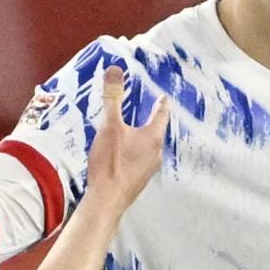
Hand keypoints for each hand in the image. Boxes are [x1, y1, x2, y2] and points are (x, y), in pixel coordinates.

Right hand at [83, 64, 171, 215]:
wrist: (106, 201)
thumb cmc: (110, 163)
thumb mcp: (109, 126)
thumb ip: (112, 98)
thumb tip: (115, 69)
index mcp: (153, 138)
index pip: (161, 114)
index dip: (161, 103)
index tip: (163, 96)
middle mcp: (156, 154)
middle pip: (156, 131)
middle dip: (151, 119)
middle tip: (147, 109)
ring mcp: (148, 169)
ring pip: (148, 147)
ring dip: (142, 136)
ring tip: (133, 129)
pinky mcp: (138, 180)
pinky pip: (140, 159)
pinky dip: (135, 150)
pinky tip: (123, 152)